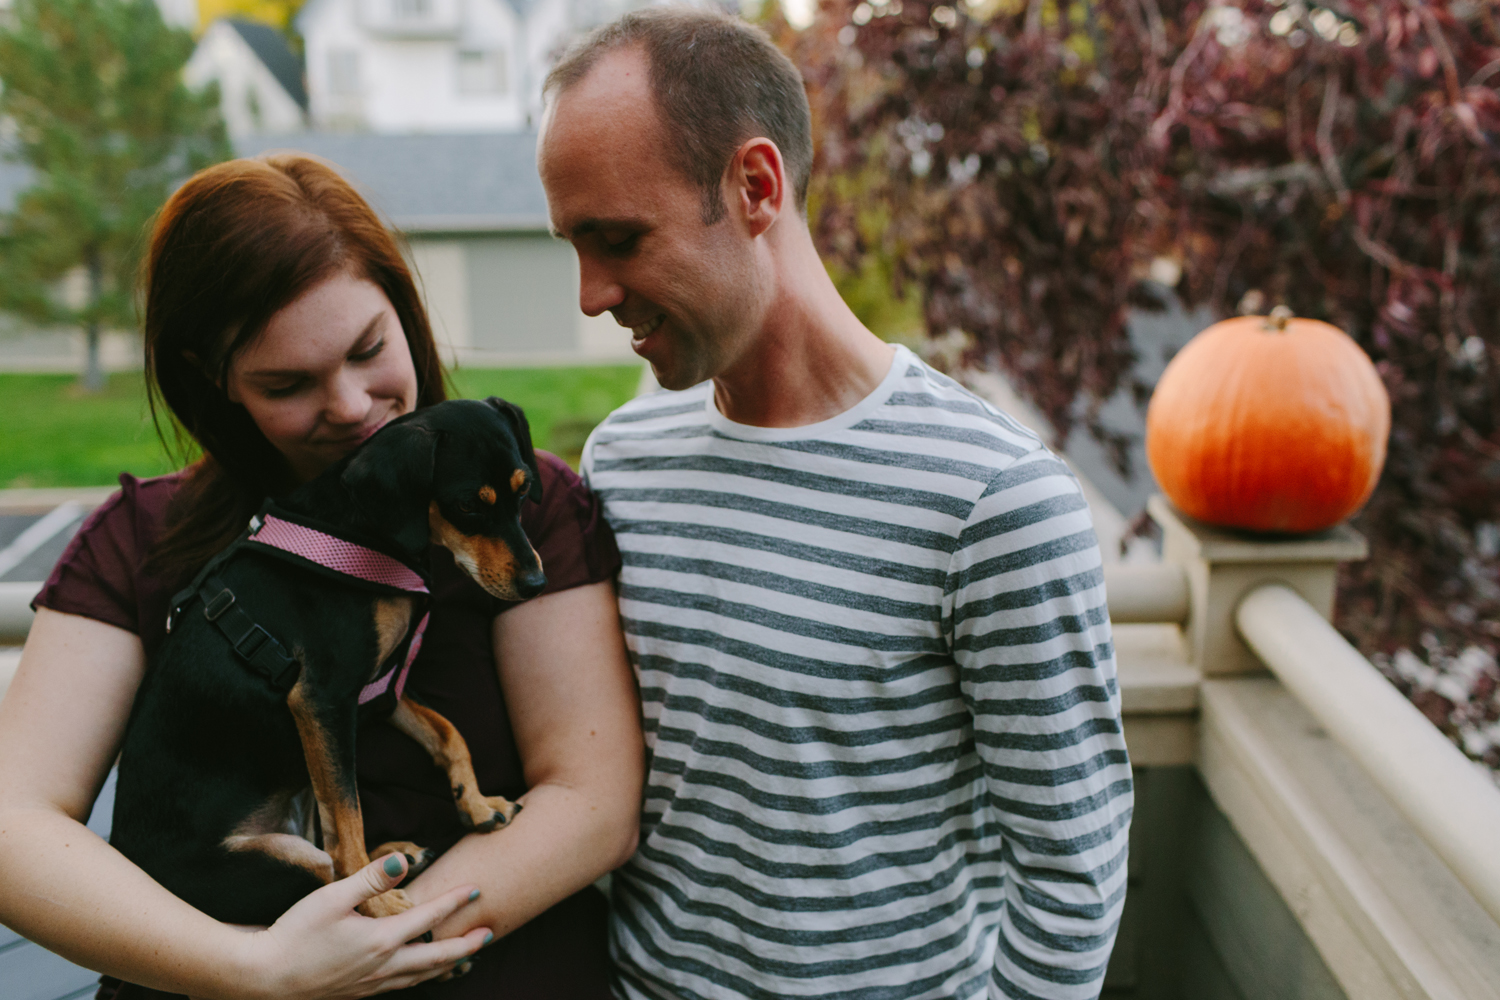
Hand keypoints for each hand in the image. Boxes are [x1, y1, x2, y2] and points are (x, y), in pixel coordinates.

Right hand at [235, 853, 490, 999]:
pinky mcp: (356, 994)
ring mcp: (370, 985)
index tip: (476, 889)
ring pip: (420, 977)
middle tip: (489, 934)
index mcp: (381, 940)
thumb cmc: (294, 934)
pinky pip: (400, 986)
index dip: (454, 902)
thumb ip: (370, 879)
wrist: (263, 978)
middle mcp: (382, 967)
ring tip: (465, 958)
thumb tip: (404, 861)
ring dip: (446, 965)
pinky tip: (418, 975)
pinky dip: (419, 979)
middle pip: (436, 957)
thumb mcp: (332, 898)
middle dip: (465, 945)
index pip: (428, 918)